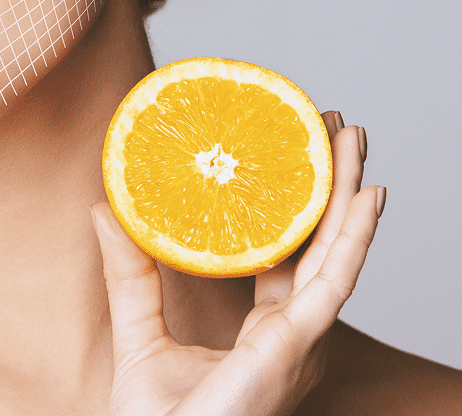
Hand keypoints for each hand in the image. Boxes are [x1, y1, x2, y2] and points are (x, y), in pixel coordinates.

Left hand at [92, 111, 383, 415]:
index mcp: (264, 332)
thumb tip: (104, 206)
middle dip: (330, 185)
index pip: (287, 257)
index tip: (290, 157)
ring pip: (336, 252)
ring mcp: (298, 338)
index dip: (295, 209)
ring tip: (352, 137)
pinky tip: (368, 196)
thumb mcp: (138, 329)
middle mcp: (290, 332)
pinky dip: (356, 238)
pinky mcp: (295, 344)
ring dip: (349, 193)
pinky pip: (334, 282)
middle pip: (319, 244)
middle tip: (331, 128)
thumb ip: (129, 272)